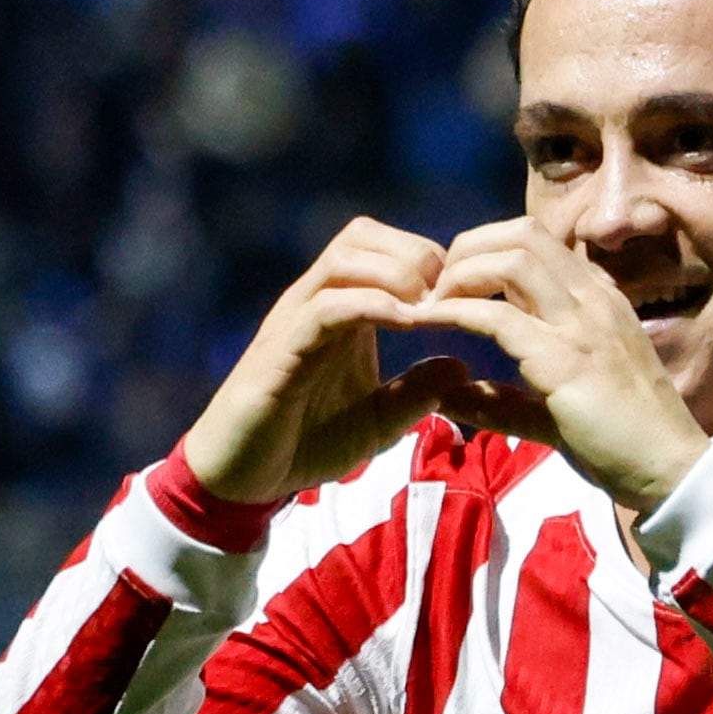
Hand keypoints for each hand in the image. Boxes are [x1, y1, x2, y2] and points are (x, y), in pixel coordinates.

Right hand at [177, 217, 467, 504]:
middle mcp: (316, 304)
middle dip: (415, 255)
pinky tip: (406, 324)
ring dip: (395, 275)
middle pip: (361, 236)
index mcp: (342, 311)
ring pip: (342, 260)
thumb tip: (462, 366)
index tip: (466, 293)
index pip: (383, 249)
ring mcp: (294, 322)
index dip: (428, 260)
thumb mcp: (380, 419)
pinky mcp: (279, 351)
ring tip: (431, 307)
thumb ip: (417, 391)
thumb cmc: (306, 442)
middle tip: (451, 295)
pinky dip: (368, 306)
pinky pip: (323, 308)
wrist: (245, 477)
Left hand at [372, 219, 712, 519]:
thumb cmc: (624, 443)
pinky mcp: (564, 358)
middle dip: (467, 248)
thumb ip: (505, 400)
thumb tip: (449, 397)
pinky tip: (428, 323)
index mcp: (599, 301)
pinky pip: (497, 315)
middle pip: (521, 234)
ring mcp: (581, 324)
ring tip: (431, 303)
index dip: (488, 251)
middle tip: (435, 287)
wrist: (669, 471)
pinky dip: (453, 312)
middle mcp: (593, 299)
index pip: (538, 243)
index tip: (455, 285)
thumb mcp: (557, 410)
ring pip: (510, 258)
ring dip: (459, 272)